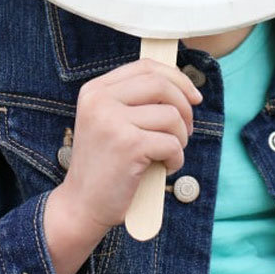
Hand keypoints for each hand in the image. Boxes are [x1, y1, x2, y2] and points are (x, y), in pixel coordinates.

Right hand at [43, 58, 201, 273]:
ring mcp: (112, 121)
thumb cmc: (104, 165)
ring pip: (171, 115)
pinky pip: (172, 143)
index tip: (193, 95)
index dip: (176, 77)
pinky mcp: (128, 145)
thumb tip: (180, 83)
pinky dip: (177, 158)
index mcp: (95, 90)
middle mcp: (100, 100)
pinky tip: (165, 167)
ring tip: (169, 153)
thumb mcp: (108, 121)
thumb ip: (134, 100)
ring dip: (181, 137)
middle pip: (160, 84)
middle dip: (185, 106)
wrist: (81, 206)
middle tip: (187, 129)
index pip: (145, 67)